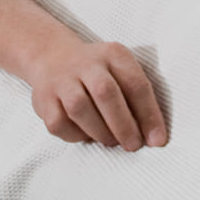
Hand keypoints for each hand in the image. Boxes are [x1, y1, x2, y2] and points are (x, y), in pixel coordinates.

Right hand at [27, 38, 168, 150]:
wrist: (53, 56)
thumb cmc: (97, 72)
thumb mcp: (120, 70)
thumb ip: (136, 98)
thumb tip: (152, 136)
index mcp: (113, 55)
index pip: (135, 84)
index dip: (149, 115)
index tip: (157, 140)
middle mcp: (86, 63)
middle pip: (105, 93)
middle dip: (123, 125)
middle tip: (133, 145)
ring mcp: (61, 80)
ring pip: (80, 109)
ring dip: (100, 131)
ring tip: (111, 141)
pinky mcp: (43, 99)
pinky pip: (59, 123)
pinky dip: (76, 135)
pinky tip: (86, 135)